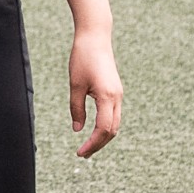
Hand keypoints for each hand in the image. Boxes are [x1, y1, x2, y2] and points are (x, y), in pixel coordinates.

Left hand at [67, 27, 121, 156]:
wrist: (95, 37)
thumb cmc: (83, 58)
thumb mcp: (75, 85)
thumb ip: (76, 108)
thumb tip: (77, 129)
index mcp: (107, 97)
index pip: (103, 129)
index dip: (93, 144)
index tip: (80, 153)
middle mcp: (117, 97)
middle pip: (111, 130)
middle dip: (98, 144)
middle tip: (82, 154)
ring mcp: (118, 94)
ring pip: (114, 123)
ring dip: (102, 136)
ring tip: (88, 146)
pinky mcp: (115, 91)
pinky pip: (113, 114)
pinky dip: (105, 126)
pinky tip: (94, 130)